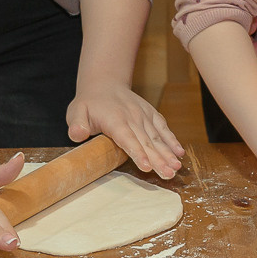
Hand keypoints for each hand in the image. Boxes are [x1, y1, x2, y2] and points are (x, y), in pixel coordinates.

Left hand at [68, 84, 183, 178]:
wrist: (104, 82)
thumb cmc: (89, 103)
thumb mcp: (76, 111)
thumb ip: (76, 123)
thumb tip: (77, 134)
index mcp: (114, 120)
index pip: (127, 138)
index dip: (137, 152)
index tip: (146, 166)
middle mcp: (132, 117)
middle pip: (146, 141)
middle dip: (158, 159)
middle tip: (168, 174)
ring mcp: (143, 115)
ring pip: (157, 137)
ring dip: (168, 153)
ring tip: (177, 168)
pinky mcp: (151, 114)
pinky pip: (163, 127)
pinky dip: (172, 140)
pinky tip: (180, 153)